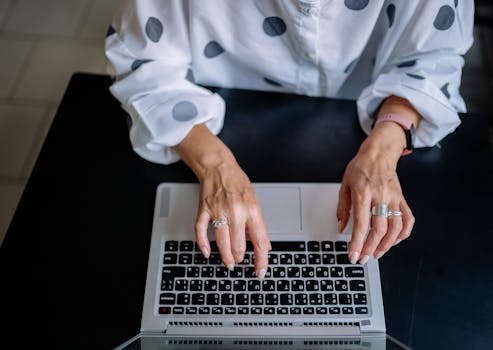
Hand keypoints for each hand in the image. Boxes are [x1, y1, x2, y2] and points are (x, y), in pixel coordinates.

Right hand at [174, 124, 270, 277]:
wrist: (219, 166)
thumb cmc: (237, 183)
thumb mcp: (255, 201)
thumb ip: (258, 224)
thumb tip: (264, 245)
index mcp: (252, 210)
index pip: (259, 240)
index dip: (261, 260)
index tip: (260, 271)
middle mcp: (236, 211)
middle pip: (239, 245)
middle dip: (239, 258)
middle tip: (239, 261)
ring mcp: (218, 211)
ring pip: (222, 242)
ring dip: (225, 256)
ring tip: (229, 262)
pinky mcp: (204, 210)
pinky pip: (201, 231)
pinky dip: (203, 244)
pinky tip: (207, 252)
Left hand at [337, 122, 414, 263]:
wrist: (379, 153)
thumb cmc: (360, 167)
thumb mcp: (344, 184)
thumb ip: (343, 208)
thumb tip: (341, 228)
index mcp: (363, 193)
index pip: (360, 224)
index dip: (357, 243)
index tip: (353, 255)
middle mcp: (380, 196)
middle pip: (379, 229)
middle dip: (370, 248)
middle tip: (363, 258)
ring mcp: (394, 198)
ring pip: (395, 228)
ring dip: (386, 245)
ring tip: (376, 253)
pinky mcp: (402, 199)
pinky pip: (408, 220)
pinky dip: (402, 234)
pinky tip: (394, 241)